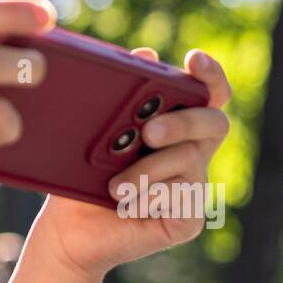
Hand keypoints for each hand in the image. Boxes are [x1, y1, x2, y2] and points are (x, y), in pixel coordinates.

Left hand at [26, 47, 232, 282]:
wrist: (68, 227)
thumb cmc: (81, 175)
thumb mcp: (96, 131)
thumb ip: (123, 96)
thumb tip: (146, 54)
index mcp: (173, 125)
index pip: (208, 94)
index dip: (210, 75)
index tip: (193, 60)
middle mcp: (191, 152)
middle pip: (214, 123)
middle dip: (183, 121)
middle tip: (150, 131)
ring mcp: (193, 186)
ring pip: (188, 159)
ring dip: (146, 170)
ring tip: (114, 186)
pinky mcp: (188, 218)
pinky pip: (180, 196)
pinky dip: (147, 197)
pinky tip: (125, 207)